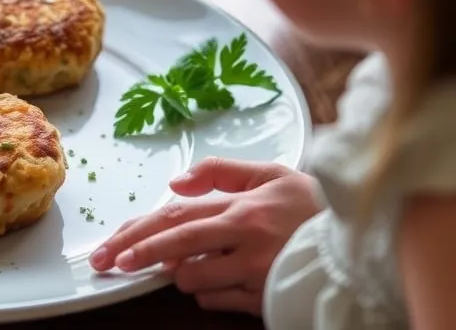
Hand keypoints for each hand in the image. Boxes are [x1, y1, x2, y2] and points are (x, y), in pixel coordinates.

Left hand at [89, 158, 323, 314]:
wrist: (361, 241)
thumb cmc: (310, 204)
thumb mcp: (268, 174)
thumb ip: (220, 171)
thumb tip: (176, 183)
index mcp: (242, 207)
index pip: (177, 218)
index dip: (142, 233)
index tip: (115, 246)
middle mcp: (245, 240)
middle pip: (177, 248)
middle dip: (139, 256)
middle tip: (112, 265)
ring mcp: (257, 273)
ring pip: (196, 281)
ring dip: (182, 275)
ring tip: (185, 265)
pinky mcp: (267, 300)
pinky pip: (221, 302)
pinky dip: (209, 293)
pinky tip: (213, 281)